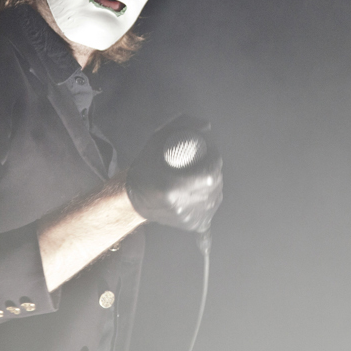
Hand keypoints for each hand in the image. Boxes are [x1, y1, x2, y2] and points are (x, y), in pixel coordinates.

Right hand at [126, 115, 222, 231]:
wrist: (133, 200)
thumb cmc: (145, 167)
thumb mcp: (156, 141)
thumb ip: (181, 126)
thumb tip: (206, 125)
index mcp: (172, 188)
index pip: (210, 172)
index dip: (213, 157)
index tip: (208, 149)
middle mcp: (183, 206)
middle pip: (216, 182)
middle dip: (213, 168)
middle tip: (204, 160)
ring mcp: (189, 218)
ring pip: (217, 195)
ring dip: (213, 182)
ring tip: (200, 174)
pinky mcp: (194, 225)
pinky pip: (213, 207)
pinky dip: (210, 197)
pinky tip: (199, 191)